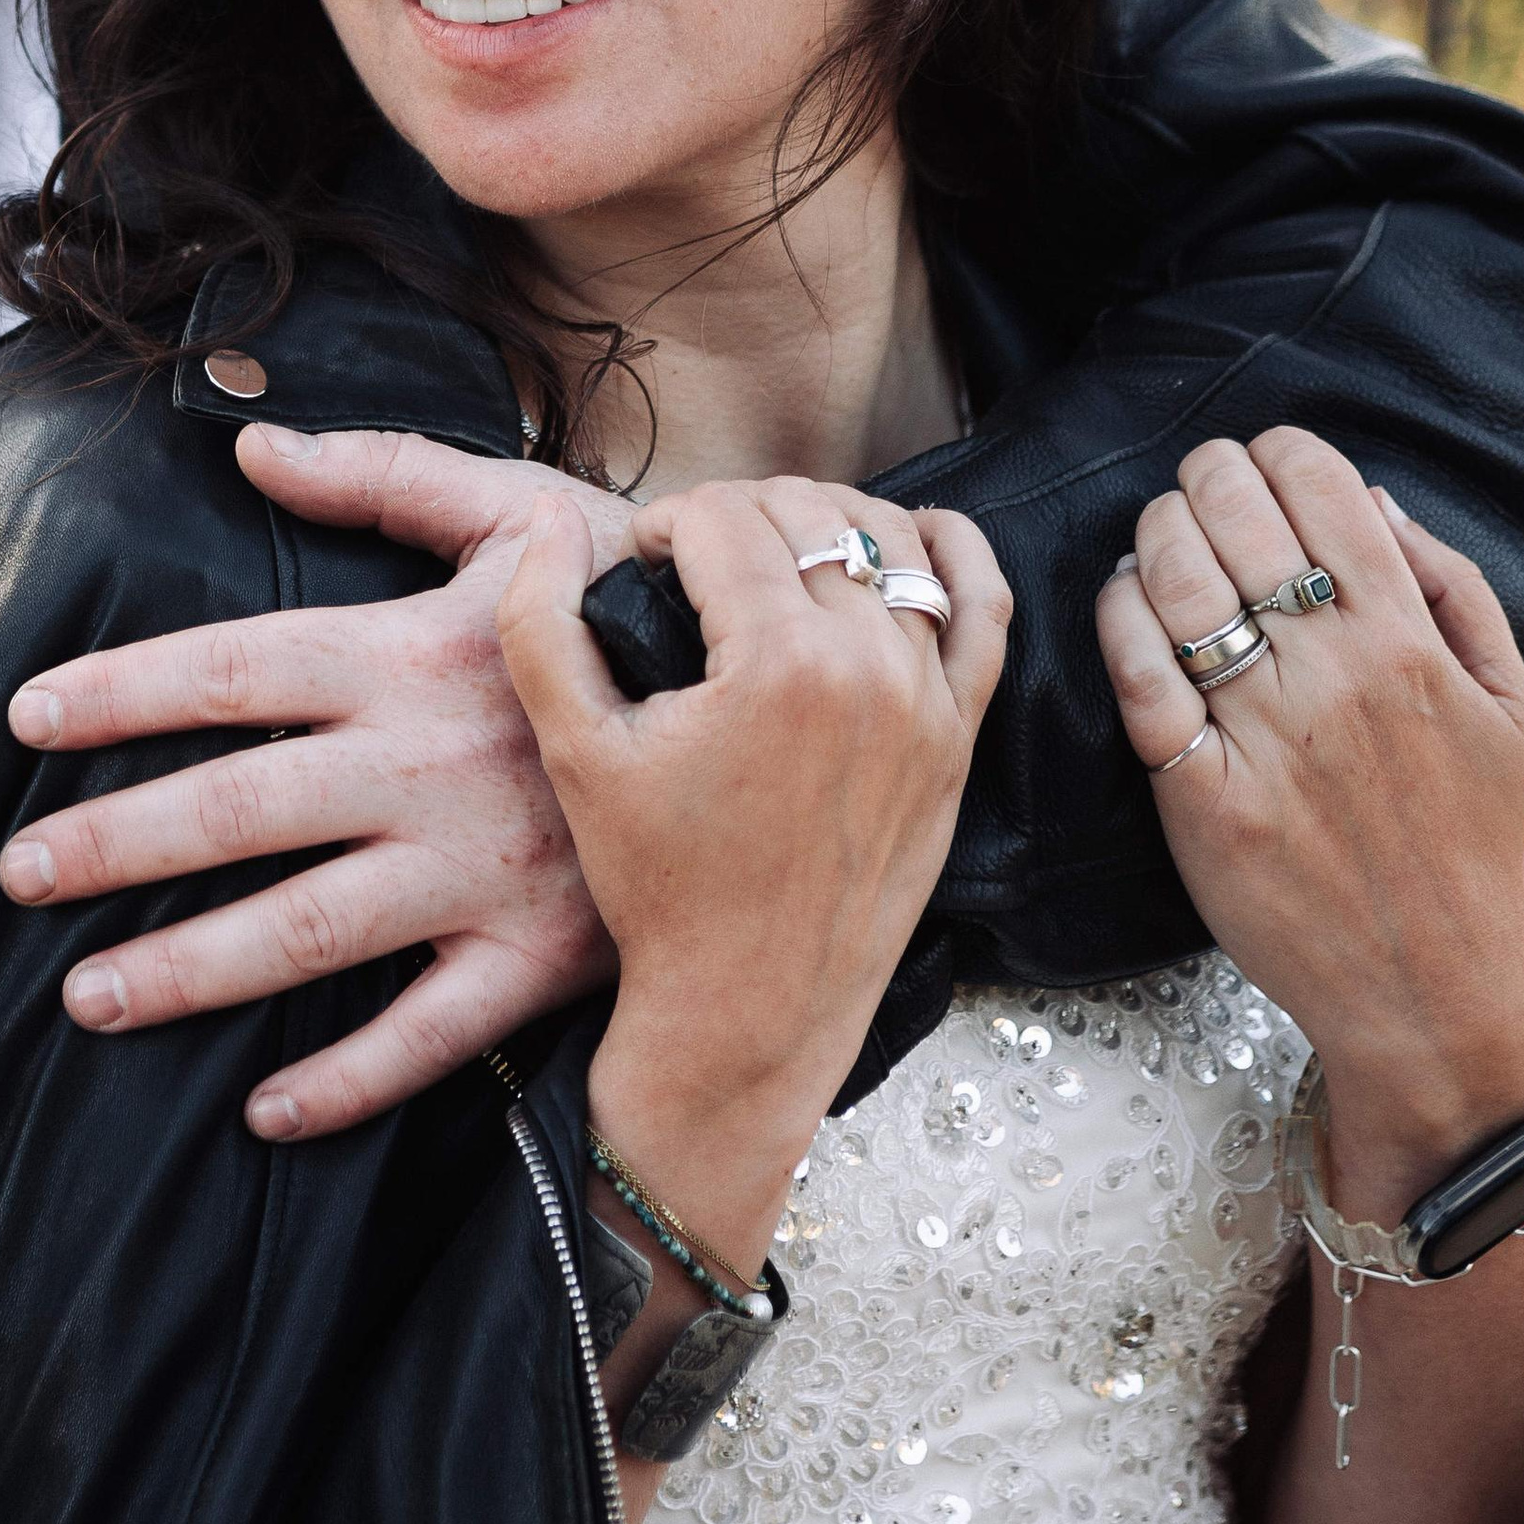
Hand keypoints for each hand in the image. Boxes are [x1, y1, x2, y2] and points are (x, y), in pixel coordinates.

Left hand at [0, 425, 630, 1137]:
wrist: (786, 710)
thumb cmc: (635, 597)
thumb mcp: (520, 510)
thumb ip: (384, 477)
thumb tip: (254, 445)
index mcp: (414, 652)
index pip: (233, 671)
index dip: (121, 694)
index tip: (25, 721)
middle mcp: (428, 767)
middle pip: (239, 809)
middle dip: (115, 844)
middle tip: (19, 874)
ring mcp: (481, 873)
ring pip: (306, 931)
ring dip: (188, 969)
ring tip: (88, 996)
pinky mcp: (540, 956)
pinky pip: (430, 1036)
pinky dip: (346, 1080)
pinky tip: (261, 1111)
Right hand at [499, 477, 1008, 1268]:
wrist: (747, 1010)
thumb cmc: (657, 888)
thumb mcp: (574, 751)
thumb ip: (539, 619)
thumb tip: (544, 517)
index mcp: (777, 664)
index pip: (721, 517)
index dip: (662, 523)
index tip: (638, 563)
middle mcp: (871, 670)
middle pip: (805, 513)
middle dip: (734, 514)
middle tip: (691, 561)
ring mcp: (929, 703)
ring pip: (889, 540)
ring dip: (821, 524)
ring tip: (768, 556)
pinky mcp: (960, 738)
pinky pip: (984, 608)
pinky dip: (950, 555)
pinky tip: (903, 538)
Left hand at [1096, 428, 1523, 1218]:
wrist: (1429, 986)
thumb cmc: (1468, 842)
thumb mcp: (1513, 706)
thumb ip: (1455, 590)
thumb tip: (1374, 504)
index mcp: (1407, 641)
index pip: (1319, 487)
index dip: (1273, 452)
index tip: (1259, 462)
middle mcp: (1332, 675)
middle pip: (1233, 515)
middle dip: (1204, 479)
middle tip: (1198, 489)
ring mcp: (1262, 733)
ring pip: (1174, 579)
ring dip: (1155, 533)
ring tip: (1160, 540)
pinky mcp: (1199, 792)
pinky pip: (1136, 673)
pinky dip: (1120, 616)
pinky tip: (1128, 603)